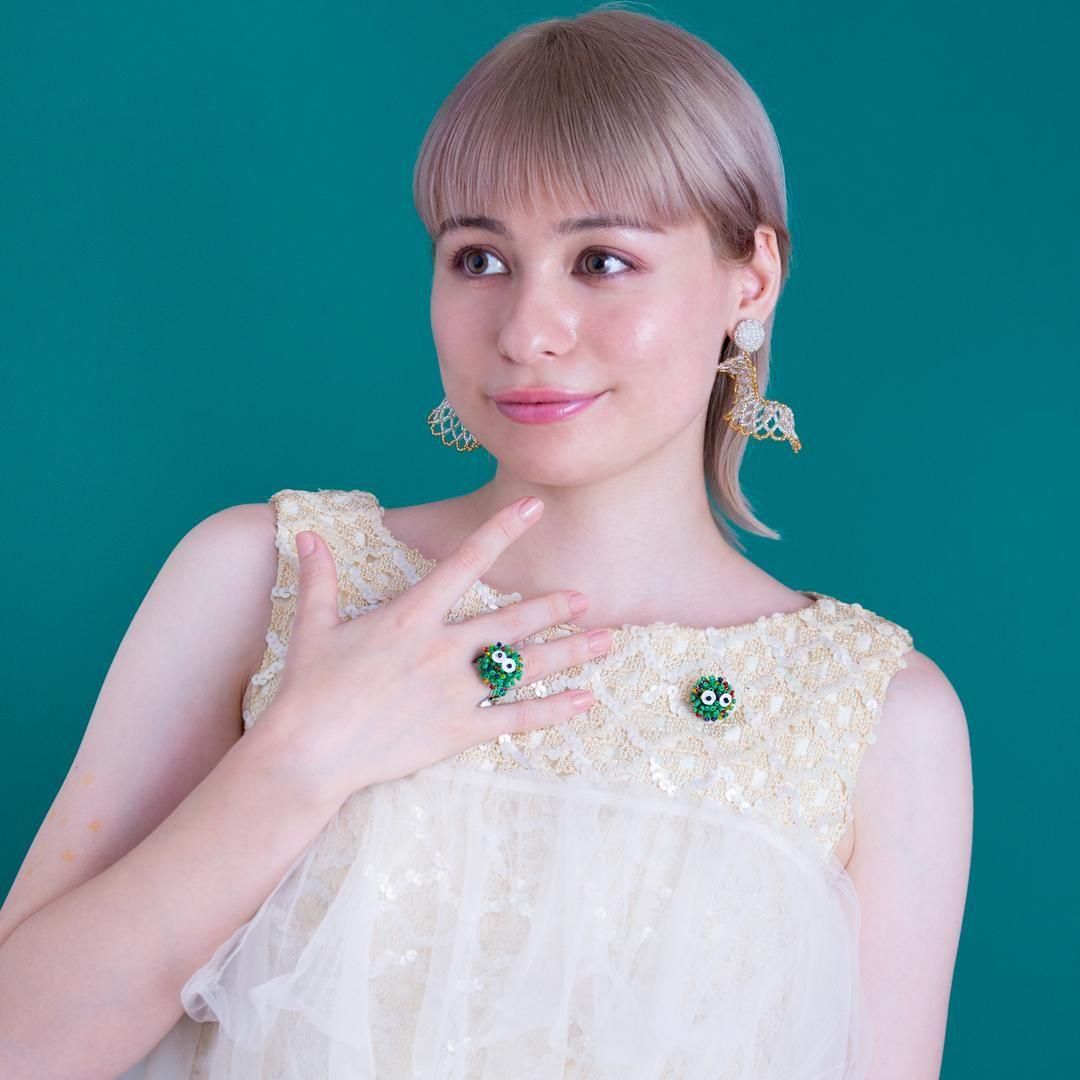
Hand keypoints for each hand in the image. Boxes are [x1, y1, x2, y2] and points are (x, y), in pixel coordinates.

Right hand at [259, 496, 611, 808]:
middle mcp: (442, 647)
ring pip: (525, 666)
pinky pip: (517, 718)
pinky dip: (554, 709)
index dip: (503, 531)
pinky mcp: (459, 730)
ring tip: (605, 641)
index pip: (467, 562)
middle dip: (553, 607)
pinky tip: (585, 700)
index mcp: (412, 615)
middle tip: (587, 598)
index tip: (535, 509)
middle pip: (512, 620)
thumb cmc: (309, 688)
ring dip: (570, 651)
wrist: (309, 753)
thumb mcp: (313, 625)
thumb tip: (305, 533)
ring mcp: (455, 690)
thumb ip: (319, 577)